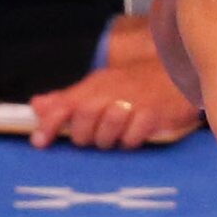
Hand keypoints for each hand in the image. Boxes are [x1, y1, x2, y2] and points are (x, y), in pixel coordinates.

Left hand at [28, 56, 202, 149]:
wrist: (178, 74)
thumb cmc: (136, 85)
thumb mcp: (101, 87)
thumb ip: (69, 98)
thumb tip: (37, 105)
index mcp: (96, 85)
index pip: (65, 103)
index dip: (49, 124)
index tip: (39, 143)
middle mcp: (112, 91)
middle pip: (84, 120)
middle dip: (84, 135)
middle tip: (92, 137)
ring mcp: (133, 103)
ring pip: (106, 133)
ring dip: (108, 140)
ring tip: (116, 136)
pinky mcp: (153, 115)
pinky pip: (131, 139)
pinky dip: (130, 141)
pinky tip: (135, 134)